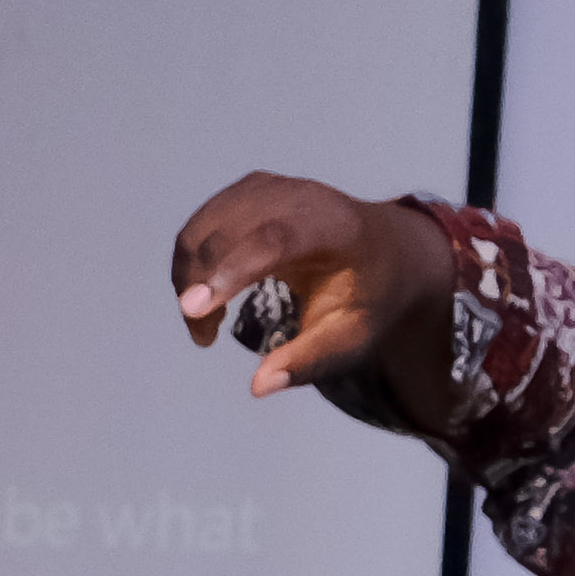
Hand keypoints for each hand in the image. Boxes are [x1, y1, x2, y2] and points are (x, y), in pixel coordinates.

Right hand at [170, 172, 456, 401]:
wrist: (385, 249)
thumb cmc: (370, 296)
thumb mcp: (354, 336)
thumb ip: (311, 361)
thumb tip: (259, 387)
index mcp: (336, 226)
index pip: (274, 239)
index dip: (231, 271)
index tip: (192, 309)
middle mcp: (299, 195)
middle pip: (227, 235)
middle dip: (200, 289)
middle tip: (203, 338)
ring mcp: (269, 188)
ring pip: (202, 230)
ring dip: (189, 280)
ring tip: (208, 325)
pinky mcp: (246, 192)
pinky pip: (201, 226)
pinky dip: (192, 264)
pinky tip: (210, 296)